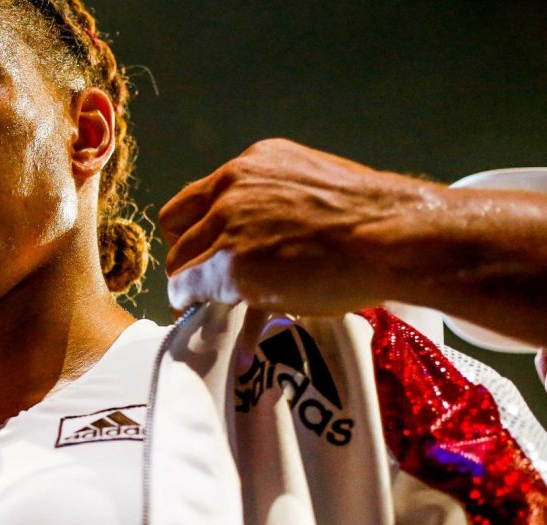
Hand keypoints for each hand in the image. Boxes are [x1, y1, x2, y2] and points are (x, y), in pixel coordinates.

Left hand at [159, 138, 439, 313]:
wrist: (391, 236)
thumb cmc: (371, 220)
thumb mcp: (315, 189)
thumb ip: (278, 202)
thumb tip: (264, 233)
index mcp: (254, 163)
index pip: (196, 198)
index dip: (194, 230)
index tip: (201, 250)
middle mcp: (232, 187)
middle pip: (179, 230)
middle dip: (187, 258)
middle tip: (198, 282)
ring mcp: (227, 225)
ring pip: (180, 262)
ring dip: (190, 285)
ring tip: (203, 304)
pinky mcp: (227, 265)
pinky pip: (187, 290)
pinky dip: (190, 304)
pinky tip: (202, 315)